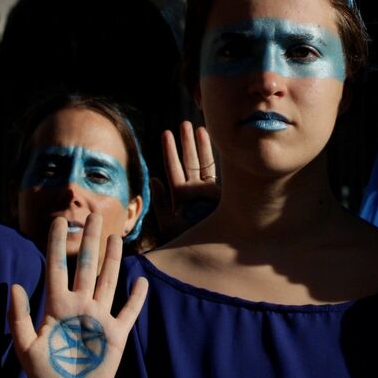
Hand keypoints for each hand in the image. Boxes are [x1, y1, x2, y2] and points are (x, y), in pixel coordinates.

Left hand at [8, 213, 147, 377]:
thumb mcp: (25, 348)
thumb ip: (19, 318)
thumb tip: (14, 285)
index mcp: (56, 307)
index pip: (56, 267)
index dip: (56, 244)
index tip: (58, 221)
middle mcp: (79, 307)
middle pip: (86, 266)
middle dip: (89, 241)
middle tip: (93, 215)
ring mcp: (99, 319)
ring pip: (108, 281)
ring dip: (112, 260)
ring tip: (115, 237)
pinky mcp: (115, 335)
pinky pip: (128, 311)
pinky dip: (136, 297)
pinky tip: (140, 281)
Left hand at [151, 121, 219, 239]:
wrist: (210, 254)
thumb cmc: (187, 242)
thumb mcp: (169, 224)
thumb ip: (161, 204)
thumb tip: (154, 179)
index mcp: (181, 196)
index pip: (174, 168)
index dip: (170, 151)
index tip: (167, 133)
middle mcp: (196, 192)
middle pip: (189, 161)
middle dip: (186, 142)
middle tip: (183, 123)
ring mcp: (211, 192)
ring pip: (205, 163)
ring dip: (200, 145)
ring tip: (198, 127)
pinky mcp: (223, 196)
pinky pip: (218, 172)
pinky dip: (216, 157)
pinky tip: (217, 143)